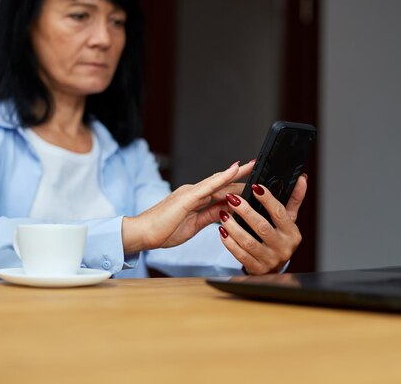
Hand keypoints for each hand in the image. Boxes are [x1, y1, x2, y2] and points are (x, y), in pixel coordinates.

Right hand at [122, 160, 254, 251]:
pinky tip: (235, 169)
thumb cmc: (163, 231)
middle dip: (241, 176)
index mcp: (194, 199)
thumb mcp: (194, 225)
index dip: (237, 186)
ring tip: (252, 166)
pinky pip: (209, 186)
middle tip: (258, 168)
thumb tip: (227, 211)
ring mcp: (190, 192)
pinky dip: (223, 177)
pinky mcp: (187, 197)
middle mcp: (193, 192)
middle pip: (222, 183)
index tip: (252, 182)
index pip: (220, 191)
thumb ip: (211, 216)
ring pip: (218, 182)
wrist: (142, 234)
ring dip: (236, 173)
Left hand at [218, 174, 307, 274]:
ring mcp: (270, 260)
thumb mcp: (289, 221)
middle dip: (245, 211)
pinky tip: (222, 231)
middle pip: (262, 227)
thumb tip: (302, 179)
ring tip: (223, 214)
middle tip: (232, 198)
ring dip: (233, 226)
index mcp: (292, 233)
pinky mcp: (256, 269)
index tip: (255, 187)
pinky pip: (240, 255)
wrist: (273, 270)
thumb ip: (294, 199)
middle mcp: (283, 248)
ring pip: (248, 242)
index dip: (267, 199)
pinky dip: (229, 242)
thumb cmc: (279, 240)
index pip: (280, 213)